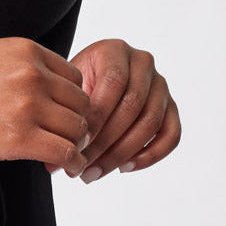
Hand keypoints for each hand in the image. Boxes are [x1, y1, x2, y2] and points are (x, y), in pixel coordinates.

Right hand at [0, 37, 91, 171]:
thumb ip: (17, 69)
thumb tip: (37, 90)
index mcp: (25, 51)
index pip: (73, 75)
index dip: (71, 100)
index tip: (61, 117)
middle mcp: (32, 74)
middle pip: (80, 101)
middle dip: (76, 123)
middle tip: (65, 140)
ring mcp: (27, 105)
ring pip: (76, 127)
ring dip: (75, 144)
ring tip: (65, 156)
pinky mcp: (18, 138)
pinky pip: (64, 151)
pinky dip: (73, 162)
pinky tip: (69, 168)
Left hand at [44, 38, 180, 179]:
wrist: (82, 88)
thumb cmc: (69, 92)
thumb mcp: (61, 97)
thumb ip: (60, 121)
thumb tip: (54, 164)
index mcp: (114, 51)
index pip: (113, 83)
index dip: (95, 118)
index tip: (74, 146)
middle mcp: (142, 63)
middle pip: (132, 105)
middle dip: (104, 143)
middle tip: (80, 168)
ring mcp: (160, 84)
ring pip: (150, 122)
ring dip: (120, 154)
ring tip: (92, 174)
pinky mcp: (170, 107)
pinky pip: (171, 134)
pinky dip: (150, 155)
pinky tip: (123, 168)